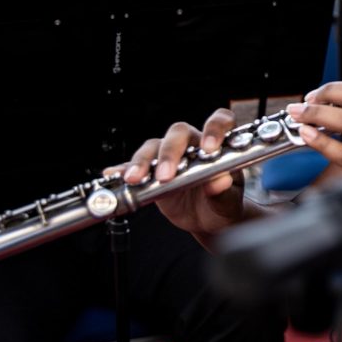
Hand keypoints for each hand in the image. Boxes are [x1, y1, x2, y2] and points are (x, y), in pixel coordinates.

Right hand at [105, 108, 245, 241]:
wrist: (209, 220)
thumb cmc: (222, 204)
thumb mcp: (227, 202)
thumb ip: (224, 191)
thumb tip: (221, 181)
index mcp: (218, 146)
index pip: (219, 122)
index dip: (214, 128)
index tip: (209, 147)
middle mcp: (193, 145)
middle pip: (178, 133)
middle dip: (170, 152)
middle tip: (166, 174)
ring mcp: (170, 157)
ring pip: (154, 146)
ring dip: (143, 161)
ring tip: (137, 179)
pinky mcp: (152, 172)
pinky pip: (134, 165)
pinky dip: (123, 169)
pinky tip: (114, 175)